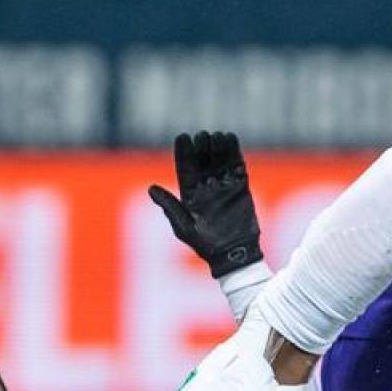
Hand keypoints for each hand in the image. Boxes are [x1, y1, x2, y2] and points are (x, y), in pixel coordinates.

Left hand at [148, 131, 263, 277]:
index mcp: (190, 195)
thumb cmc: (205, 245)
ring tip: (216, 136)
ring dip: (217, 147)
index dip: (184, 153)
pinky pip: (237, 166)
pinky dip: (234, 153)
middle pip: (202, 161)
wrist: (233, 254)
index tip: (183, 137)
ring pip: (219, 160)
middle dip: (202, 147)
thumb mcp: (184, 227)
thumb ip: (170, 207)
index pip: (185, 169)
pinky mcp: (240, 188)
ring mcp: (224, 187)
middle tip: (202, 136)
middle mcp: (206, 188)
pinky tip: (231, 139)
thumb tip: (151, 189)